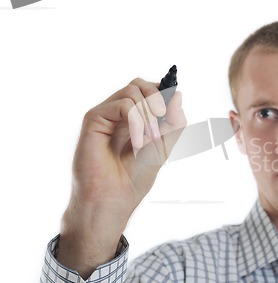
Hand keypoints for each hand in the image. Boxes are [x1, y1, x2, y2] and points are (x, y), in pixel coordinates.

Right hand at [57, 78, 185, 278]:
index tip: (170, 112)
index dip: (163, 94)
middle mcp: (118, 113)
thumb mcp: (164, 146)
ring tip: (148, 142)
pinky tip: (138, 143)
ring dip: (148, 117)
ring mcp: (105, 114)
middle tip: (160, 127)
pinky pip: (123, 105)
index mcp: (134, 117)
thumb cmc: (134, 177)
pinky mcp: (94, 119)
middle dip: (157, 101)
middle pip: (140, 83)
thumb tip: (178, 94)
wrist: (114, 198)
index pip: (149, 89)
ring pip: (133, 91)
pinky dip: (136, 122)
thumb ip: (174, 121)